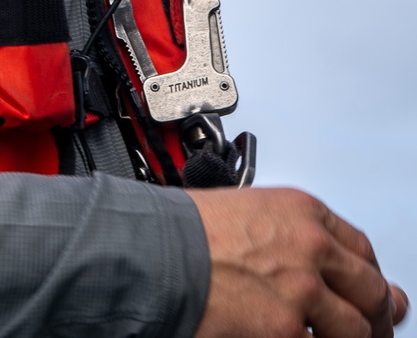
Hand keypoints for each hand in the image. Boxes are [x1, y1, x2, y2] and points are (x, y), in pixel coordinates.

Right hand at [187, 187, 407, 337]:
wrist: (158, 251)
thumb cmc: (190, 228)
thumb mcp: (252, 210)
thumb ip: (292, 235)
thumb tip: (317, 265)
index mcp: (304, 212)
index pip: (362, 249)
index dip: (370, 277)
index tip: (373, 292)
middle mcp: (312, 247)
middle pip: (371, 290)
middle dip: (377, 316)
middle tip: (374, 329)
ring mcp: (304, 293)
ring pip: (356, 330)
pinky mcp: (287, 332)